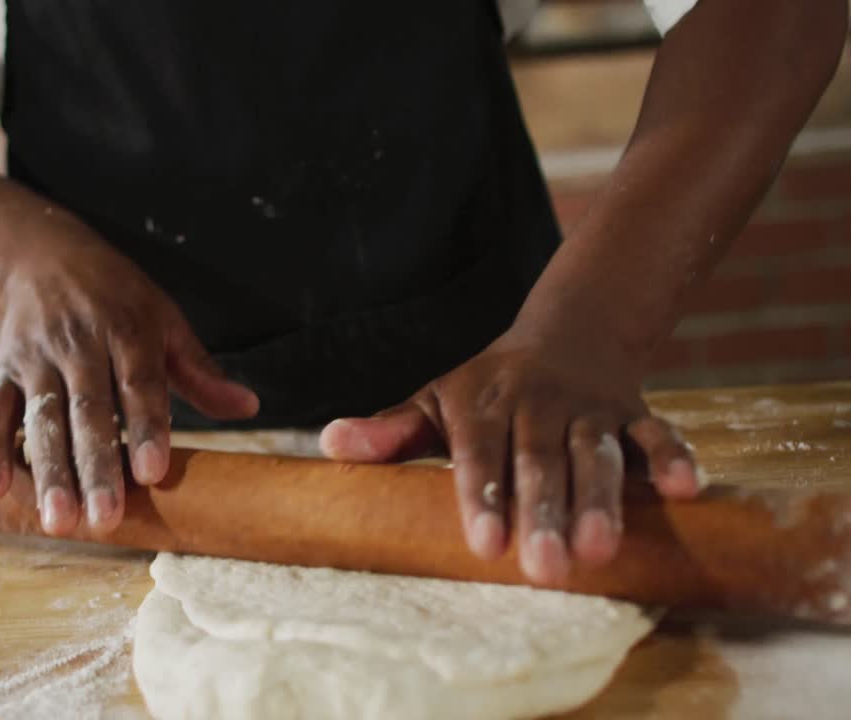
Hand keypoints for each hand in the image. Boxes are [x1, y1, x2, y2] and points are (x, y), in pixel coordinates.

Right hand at [0, 209, 258, 535]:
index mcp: (127, 329)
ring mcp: (35, 359)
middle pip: (88, 411)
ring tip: (57, 519)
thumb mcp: (165, 319)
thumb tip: (250, 407)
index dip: (147, 427)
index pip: (139, 383)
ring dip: (48, 471)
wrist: (41, 254)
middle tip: (105, 518)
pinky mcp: (0, 370)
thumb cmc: (117, 298)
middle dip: (96, 466)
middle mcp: (78, 344)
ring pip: (42, 419)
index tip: (153, 472)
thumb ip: (201, 370)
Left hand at [318, 323, 700, 584]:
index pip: (478, 453)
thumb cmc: (488, 386)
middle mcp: (537, 404)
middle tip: (548, 569)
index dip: (482, 496)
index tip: (485, 544)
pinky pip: (656, 432)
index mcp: (483, 404)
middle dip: (545, 514)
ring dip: (602, 500)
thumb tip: (329, 445)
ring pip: (597, 455)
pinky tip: (685, 493)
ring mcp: (589, 408)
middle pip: (540, 463)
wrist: (566, 332)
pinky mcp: (634, 412)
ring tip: (603, 550)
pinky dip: (673, 458)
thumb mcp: (436, 401)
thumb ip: (392, 431)